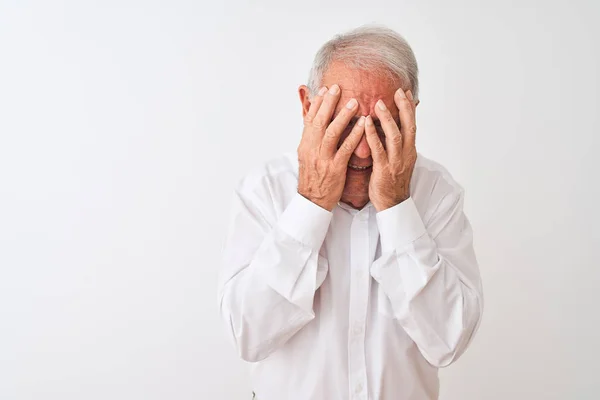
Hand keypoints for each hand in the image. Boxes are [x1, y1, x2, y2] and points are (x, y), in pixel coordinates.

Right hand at [297, 85, 365, 210]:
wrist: (313, 200)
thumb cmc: (313, 178)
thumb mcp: (307, 156)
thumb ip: (312, 139)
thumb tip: (314, 122)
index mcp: (305, 145)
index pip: (310, 120)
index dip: (317, 104)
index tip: (325, 89)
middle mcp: (312, 149)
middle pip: (320, 122)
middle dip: (329, 103)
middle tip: (338, 88)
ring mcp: (323, 158)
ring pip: (332, 133)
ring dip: (343, 116)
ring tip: (354, 102)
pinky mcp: (335, 168)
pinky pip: (345, 149)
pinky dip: (354, 135)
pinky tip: (363, 125)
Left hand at [365, 88, 417, 211]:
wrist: (392, 204)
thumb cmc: (392, 181)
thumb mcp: (399, 160)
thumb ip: (396, 144)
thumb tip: (390, 127)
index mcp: (410, 150)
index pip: (413, 125)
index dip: (410, 108)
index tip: (405, 92)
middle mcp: (406, 154)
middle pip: (408, 126)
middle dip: (403, 108)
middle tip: (396, 92)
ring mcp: (396, 162)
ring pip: (395, 136)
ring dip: (387, 119)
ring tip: (379, 104)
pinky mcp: (384, 170)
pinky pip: (378, 150)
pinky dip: (372, 135)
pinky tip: (365, 124)